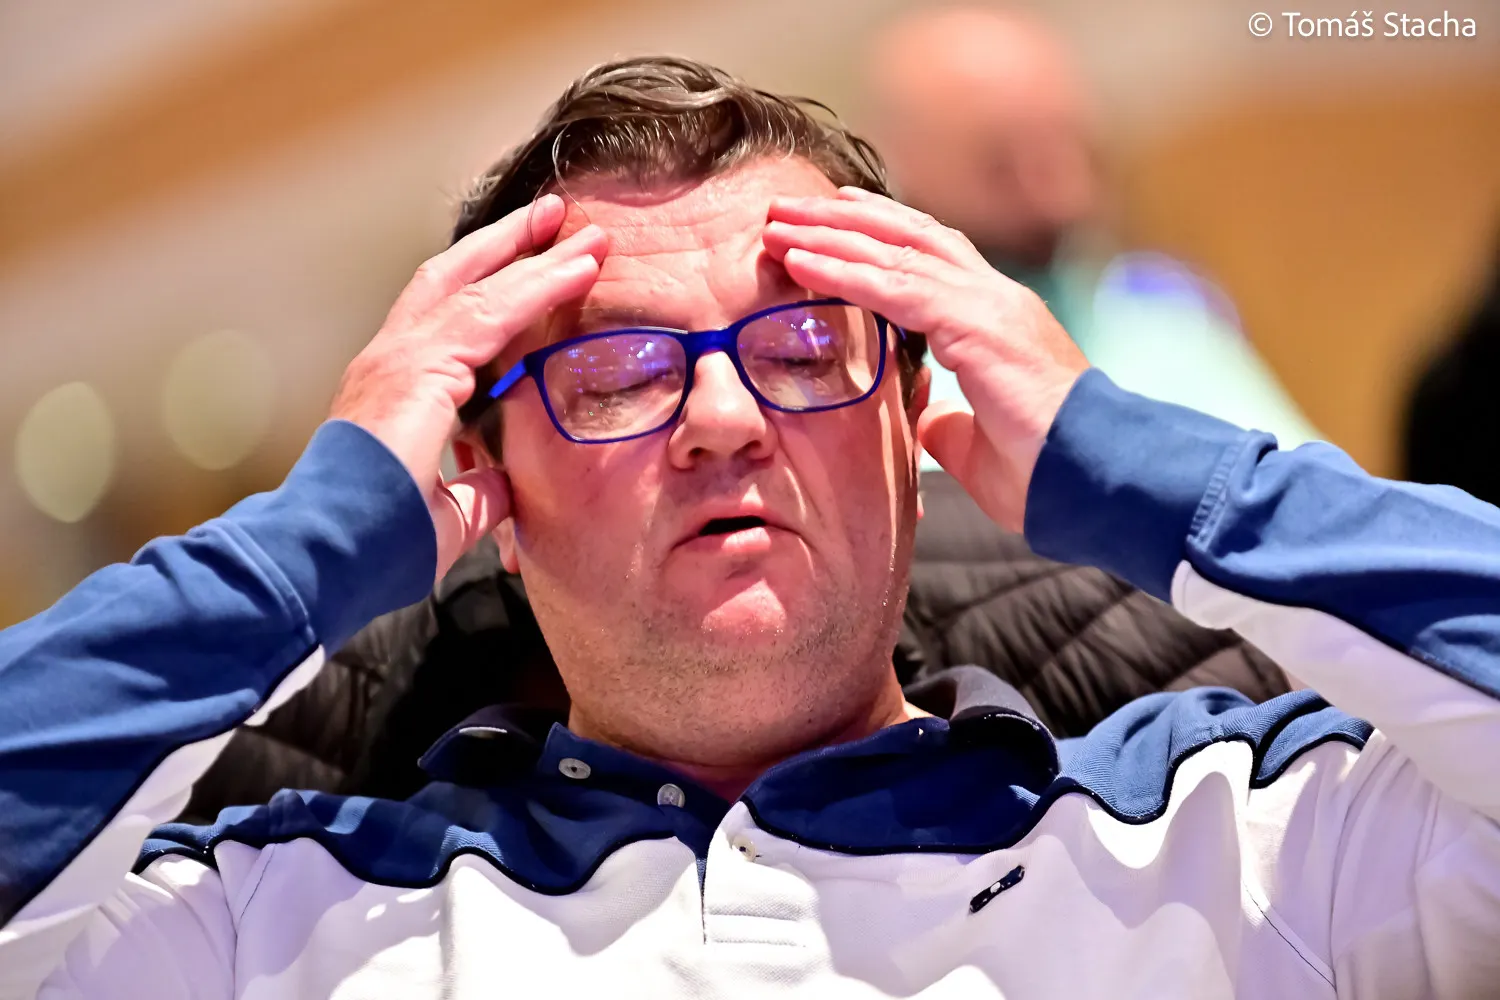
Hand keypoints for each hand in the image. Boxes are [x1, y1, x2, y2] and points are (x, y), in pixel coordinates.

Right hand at [330, 194, 604, 579]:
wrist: (331, 559)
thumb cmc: (377, 546)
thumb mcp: (448, 513)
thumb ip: (479, 491)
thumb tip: (505, 483)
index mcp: (395, 388)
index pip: (451, 319)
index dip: (498, 287)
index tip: (540, 264)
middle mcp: (389, 360)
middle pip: (455, 280)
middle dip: (510, 247)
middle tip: (557, 216)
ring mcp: (397, 358)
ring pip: (478, 287)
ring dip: (535, 256)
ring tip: (583, 229)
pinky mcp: (415, 368)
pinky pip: (489, 314)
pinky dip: (537, 286)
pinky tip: (576, 269)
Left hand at [762, 188, 1087, 531]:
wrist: (1097, 479)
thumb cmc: (1045, 471)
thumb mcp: (976, 442)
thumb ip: (947, 421)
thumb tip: (922, 419)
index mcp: (997, 318)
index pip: (931, 256)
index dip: (879, 234)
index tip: (832, 219)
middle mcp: (994, 297)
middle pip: (907, 236)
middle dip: (843, 218)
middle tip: (787, 206)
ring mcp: (988, 304)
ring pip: (894, 250)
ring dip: (828, 234)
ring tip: (776, 222)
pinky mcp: (975, 324)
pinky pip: (894, 287)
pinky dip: (842, 270)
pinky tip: (800, 261)